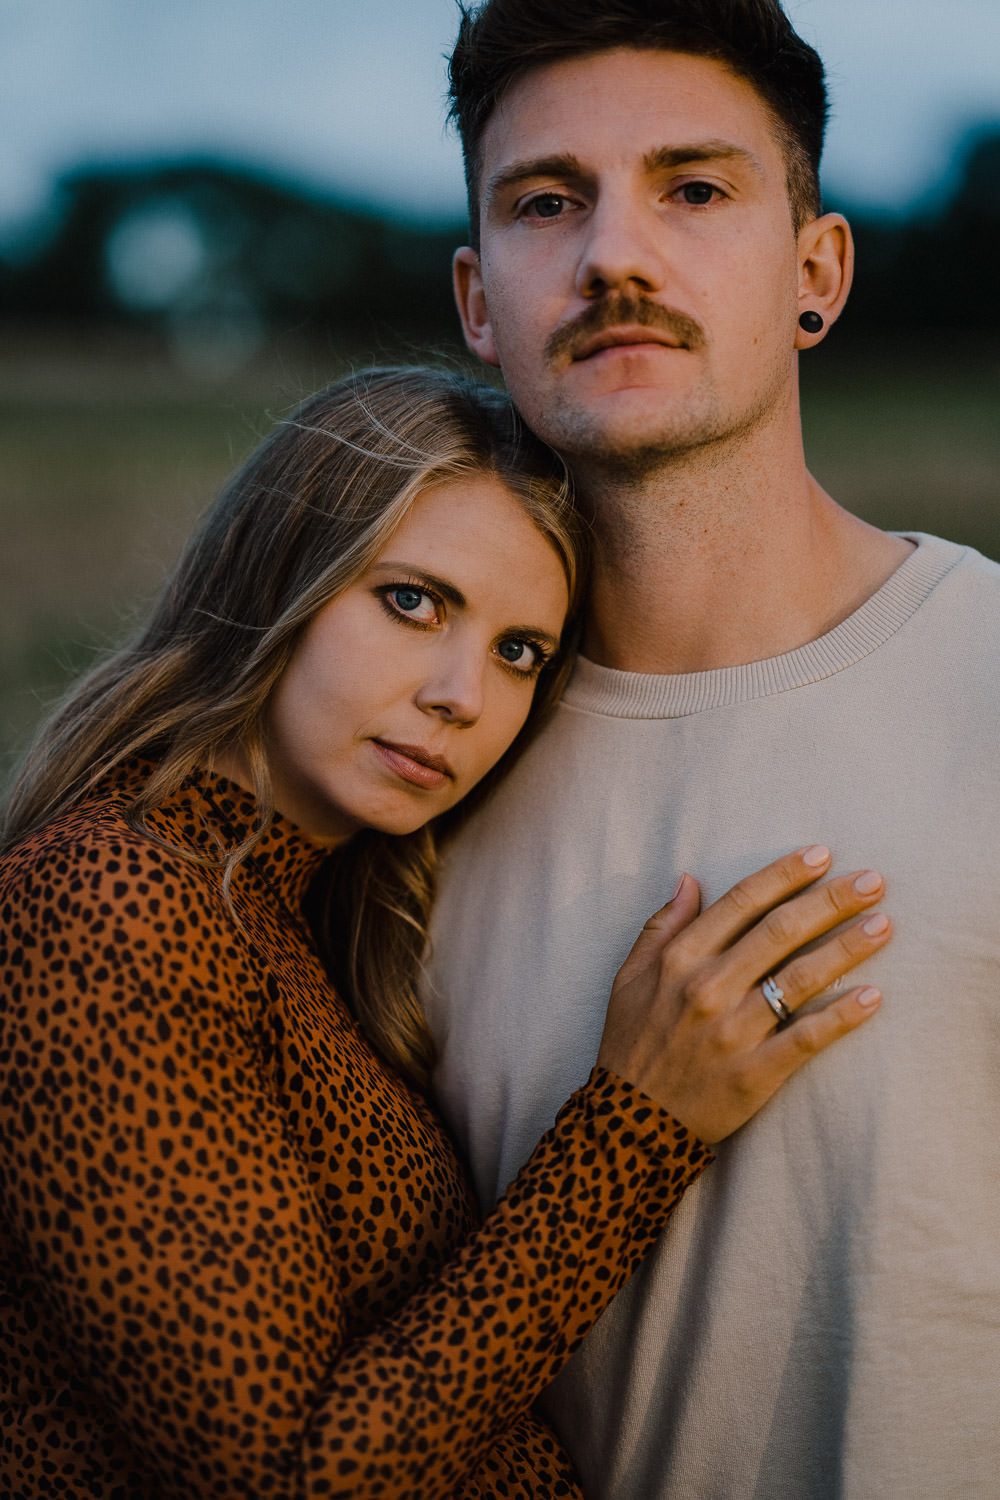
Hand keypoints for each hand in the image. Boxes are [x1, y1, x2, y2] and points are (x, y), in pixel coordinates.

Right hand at [596, 846, 889, 1143]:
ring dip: (846, 949)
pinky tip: (873, 997)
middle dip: (831, 901)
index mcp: (679, 959)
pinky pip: (805, 1039)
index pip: (741, 902)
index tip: (822, 855)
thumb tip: (690, 878)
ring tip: (883, 926)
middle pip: (780, 931)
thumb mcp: (629, 976)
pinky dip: (840, 1017)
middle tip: (874, 881)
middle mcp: (707, 988)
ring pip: (799, 979)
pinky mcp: (753, 1074)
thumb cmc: (632, 1042)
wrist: (627, 1122)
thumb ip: (661, 926)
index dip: (785, 874)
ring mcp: (731, 1032)